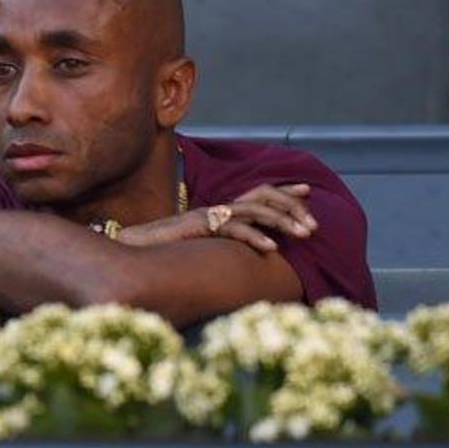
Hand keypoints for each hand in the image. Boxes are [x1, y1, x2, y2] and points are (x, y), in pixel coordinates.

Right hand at [118, 183, 315, 251]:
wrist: (133, 249)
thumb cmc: (166, 252)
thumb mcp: (202, 246)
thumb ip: (222, 245)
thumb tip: (246, 257)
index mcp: (220, 210)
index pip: (257, 193)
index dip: (283, 190)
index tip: (307, 190)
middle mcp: (218, 208)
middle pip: (263, 196)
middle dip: (292, 207)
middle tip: (315, 226)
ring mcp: (209, 215)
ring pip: (254, 210)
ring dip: (283, 221)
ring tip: (305, 235)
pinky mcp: (199, 226)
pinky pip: (232, 228)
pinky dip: (254, 236)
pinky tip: (271, 248)